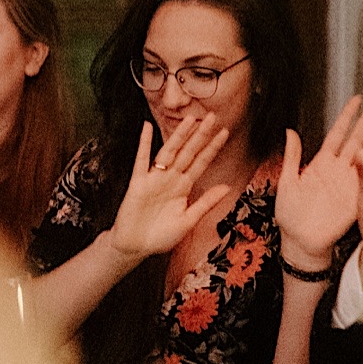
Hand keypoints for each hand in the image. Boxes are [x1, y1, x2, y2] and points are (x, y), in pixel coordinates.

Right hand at [106, 112, 236, 261]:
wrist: (135, 247)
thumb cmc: (161, 236)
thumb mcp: (188, 221)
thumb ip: (205, 203)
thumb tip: (227, 187)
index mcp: (184, 186)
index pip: (201, 162)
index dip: (212, 148)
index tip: (225, 132)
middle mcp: (171, 178)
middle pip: (188, 152)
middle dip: (200, 135)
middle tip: (211, 116)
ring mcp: (154, 178)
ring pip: (169, 152)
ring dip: (179, 136)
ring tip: (190, 119)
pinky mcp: (138, 183)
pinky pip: (141, 160)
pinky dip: (144, 144)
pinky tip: (146, 127)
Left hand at [273, 96, 362, 272]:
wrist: (300, 241)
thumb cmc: (290, 215)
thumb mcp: (287, 182)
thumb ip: (292, 156)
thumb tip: (290, 131)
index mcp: (320, 164)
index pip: (337, 133)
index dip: (347, 117)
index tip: (356, 100)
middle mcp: (338, 170)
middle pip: (356, 139)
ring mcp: (349, 182)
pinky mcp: (358, 197)